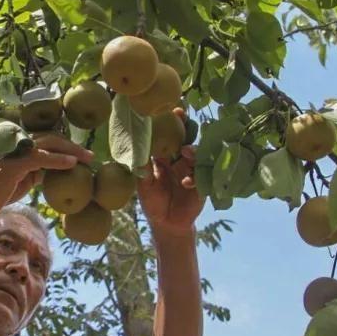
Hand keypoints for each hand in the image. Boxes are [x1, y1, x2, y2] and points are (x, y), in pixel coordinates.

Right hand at [0, 133, 92, 217]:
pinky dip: (57, 160)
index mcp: (20, 148)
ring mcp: (15, 153)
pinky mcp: (14, 164)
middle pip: (51, 138)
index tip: (83, 155)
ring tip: (86, 159)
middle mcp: (17, 146)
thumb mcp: (23, 180)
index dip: (66, 146)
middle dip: (72, 146)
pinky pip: (40, 158)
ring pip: (48, 144)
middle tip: (90, 156)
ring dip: (70, 151)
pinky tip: (71, 165)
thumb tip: (55, 171)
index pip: (47, 140)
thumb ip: (37, 172)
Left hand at [138, 110, 201, 237]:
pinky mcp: (201, 187)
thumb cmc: (153, 202)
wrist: (166, 224)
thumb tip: (135, 150)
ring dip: (192, 153)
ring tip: (185, 152)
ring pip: (196, 157)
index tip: (174, 111)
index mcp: (166, 159)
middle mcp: (181, 163)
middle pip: (186, 141)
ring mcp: (192, 173)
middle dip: (186, 130)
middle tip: (183, 121)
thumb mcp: (144, 185)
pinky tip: (186, 182)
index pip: (169, 138)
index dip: (173, 124)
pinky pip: (201, 179)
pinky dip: (193, 178)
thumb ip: (142, 168)